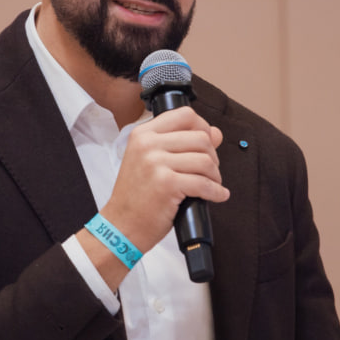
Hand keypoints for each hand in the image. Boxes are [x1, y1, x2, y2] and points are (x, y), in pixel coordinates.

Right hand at [100, 107, 228, 254]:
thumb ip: (182, 143)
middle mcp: (148, 144)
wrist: (122, 225)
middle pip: (200, 138)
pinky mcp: (167, 184)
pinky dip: (216, 192)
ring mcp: (156, 163)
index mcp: (143, 134)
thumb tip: (216, 132)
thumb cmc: (137, 195)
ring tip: (211, 185)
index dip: (203, 128)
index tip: (208, 144)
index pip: (185, 115)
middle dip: (213, 156)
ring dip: (215, 175)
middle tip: (209, 172)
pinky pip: (204, 183)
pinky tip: (217, 195)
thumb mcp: (152, 161)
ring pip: (205, 160)